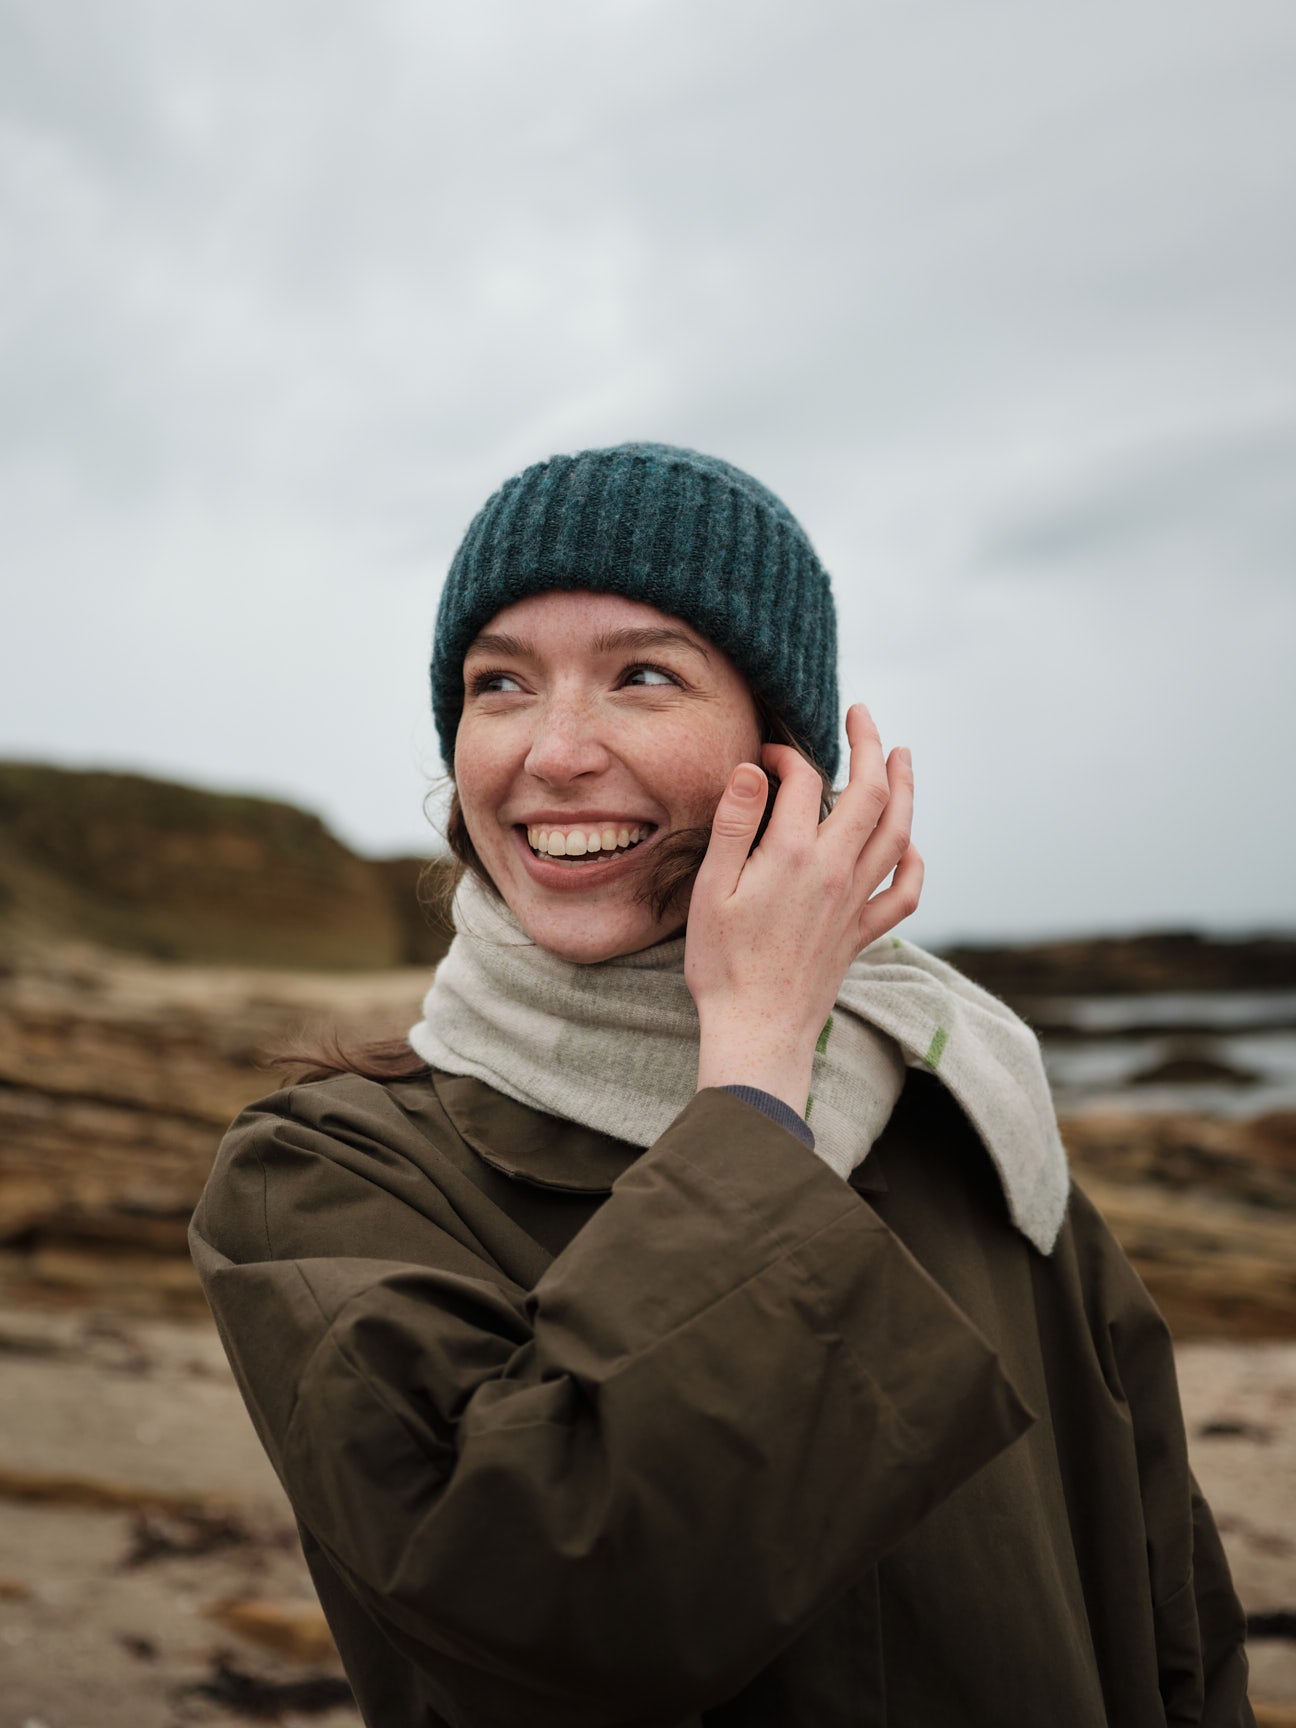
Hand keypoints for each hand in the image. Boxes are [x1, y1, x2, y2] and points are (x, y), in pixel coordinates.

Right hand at [687, 703, 922, 1111]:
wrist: (758, 1030)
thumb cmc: (723, 964)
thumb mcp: (712, 890)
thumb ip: (735, 825)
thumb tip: (751, 769)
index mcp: (793, 856)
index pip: (805, 781)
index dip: (786, 757)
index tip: (766, 756)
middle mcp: (835, 872)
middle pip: (871, 793)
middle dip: (869, 745)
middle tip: (860, 714)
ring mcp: (855, 903)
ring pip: (898, 833)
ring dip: (905, 788)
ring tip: (903, 755)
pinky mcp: (862, 932)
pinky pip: (905, 892)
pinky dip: (915, 863)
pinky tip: (911, 846)